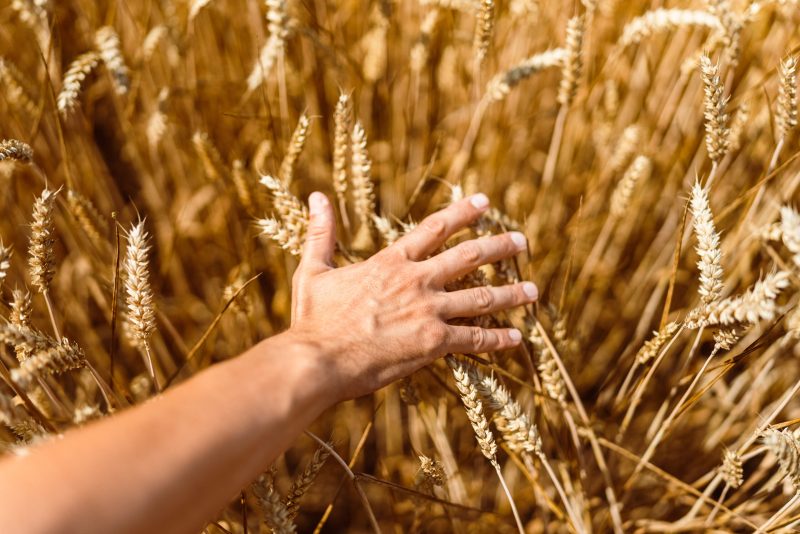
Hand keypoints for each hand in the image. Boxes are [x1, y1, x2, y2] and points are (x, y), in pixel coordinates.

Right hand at [285, 191, 537, 400]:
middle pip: (469, 256)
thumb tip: (316, 196)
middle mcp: (416, 280)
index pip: (434, 229)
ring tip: (533, 288)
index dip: (462, 213)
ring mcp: (428, 310)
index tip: (484, 202)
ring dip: (510, 292)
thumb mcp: (314, 270)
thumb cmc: (314, 320)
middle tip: (521, 241)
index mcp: (391, 262)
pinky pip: (474, 338)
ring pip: (481, 296)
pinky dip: (497, 339)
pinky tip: (516, 337)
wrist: (319, 360)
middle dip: (499, 246)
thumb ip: (321, 233)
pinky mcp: (433, 342)